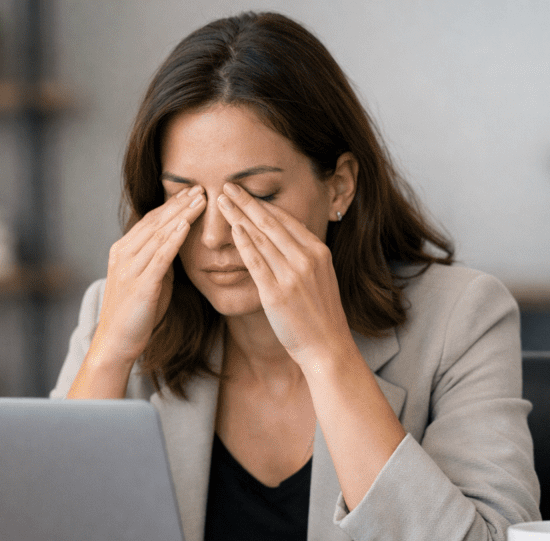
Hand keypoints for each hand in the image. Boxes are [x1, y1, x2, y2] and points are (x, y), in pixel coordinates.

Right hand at [92, 185, 205, 364]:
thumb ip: (160, 261)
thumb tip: (177, 244)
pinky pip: (160, 255)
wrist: (116, 343)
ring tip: (201, 199)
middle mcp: (124, 254)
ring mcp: (130, 268)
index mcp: (123, 251)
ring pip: (159, 234)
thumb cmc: (136, 315)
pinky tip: (187, 224)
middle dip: (179, 203)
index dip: (172, 205)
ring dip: (181, 214)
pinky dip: (174, 237)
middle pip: (156, 222)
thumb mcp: (150, 281)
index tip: (191, 192)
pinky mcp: (140, 284)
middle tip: (201, 187)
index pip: (151, 221)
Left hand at [216, 182, 355, 368]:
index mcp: (318, 252)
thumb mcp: (320, 279)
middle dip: (247, 202)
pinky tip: (231, 229)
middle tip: (228, 186)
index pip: (287, 220)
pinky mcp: (277, 293)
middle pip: (271, 223)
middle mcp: (307, 259)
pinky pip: (256, 262)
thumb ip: (305, 258)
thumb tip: (285, 243)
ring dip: (239, 216)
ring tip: (221, 201)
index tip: (247, 191)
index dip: (264, 204)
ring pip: (261, 238)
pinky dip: (243, 243)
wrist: (328, 346)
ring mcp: (292, 275)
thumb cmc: (320, 316)